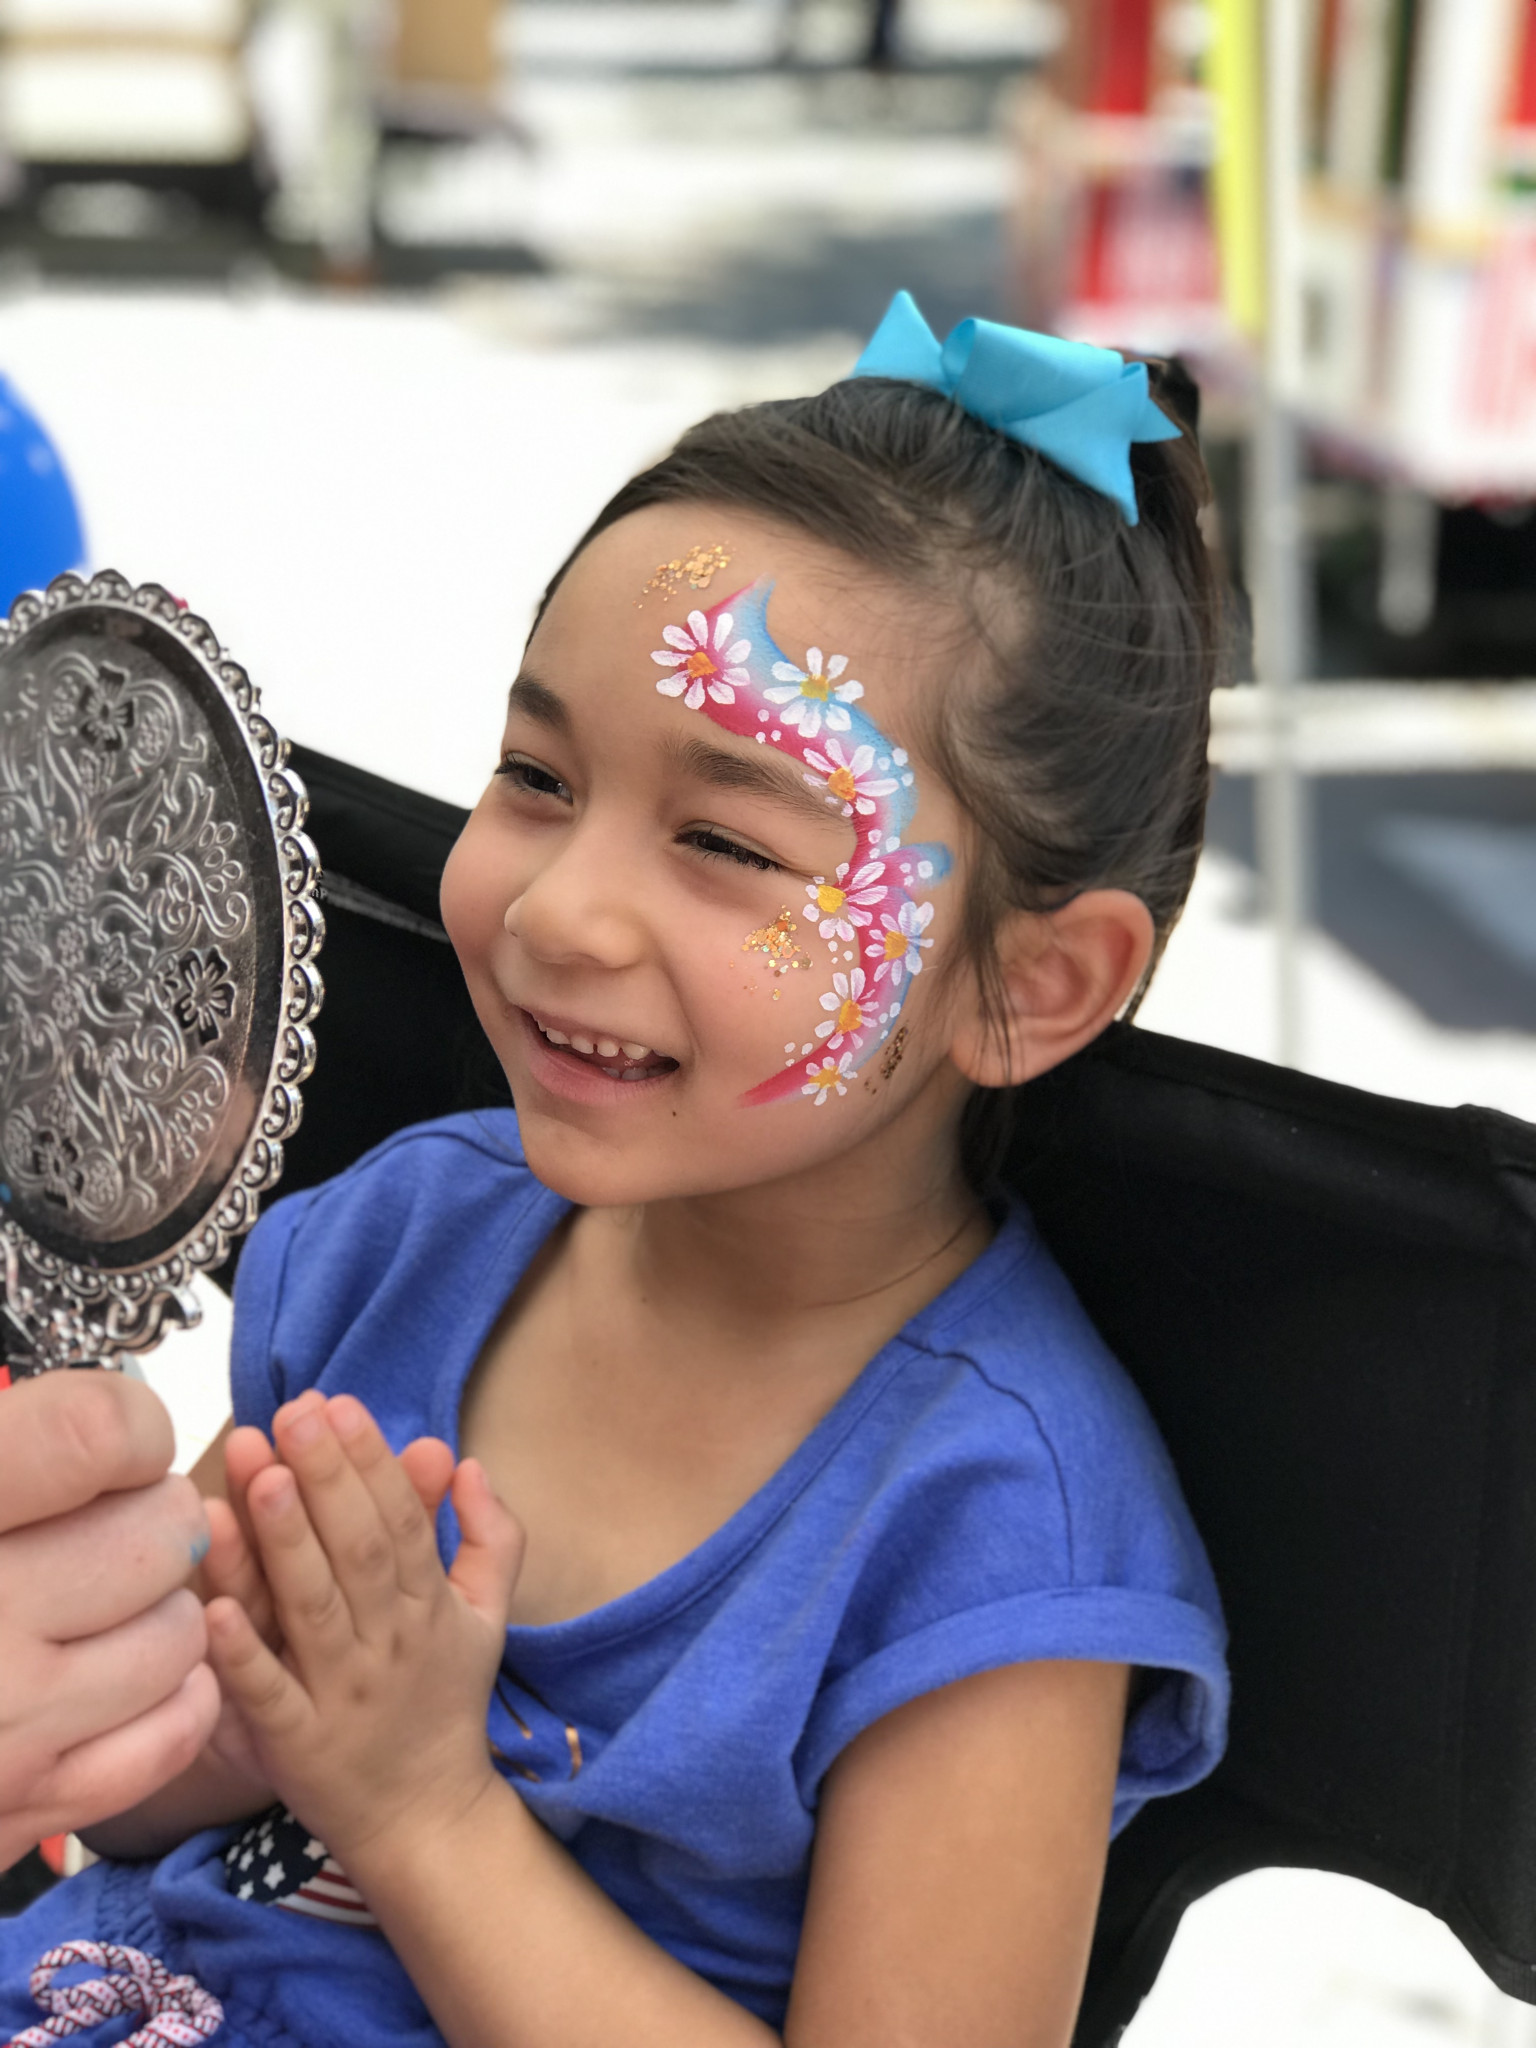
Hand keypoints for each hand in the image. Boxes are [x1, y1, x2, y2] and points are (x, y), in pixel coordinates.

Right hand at [0, 1371, 218, 1867]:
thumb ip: (11, 1449)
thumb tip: (120, 1430)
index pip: (94, 1434)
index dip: (129, 1427)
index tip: (116, 1445)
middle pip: (161, 1534)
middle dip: (153, 1519)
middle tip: (103, 1527)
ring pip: (177, 1633)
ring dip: (156, 1613)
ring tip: (92, 1607)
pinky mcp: (19, 1807)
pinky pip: (169, 1734)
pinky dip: (161, 1701)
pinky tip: (106, 1679)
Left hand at [205, 1393, 520, 1868]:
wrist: (428, 1821)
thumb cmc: (446, 1702)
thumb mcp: (488, 1615)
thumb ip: (491, 1535)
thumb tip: (465, 1459)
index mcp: (429, 1608)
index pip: (403, 1523)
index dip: (372, 1463)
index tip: (338, 1406)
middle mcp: (388, 1644)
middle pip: (360, 1553)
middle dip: (328, 1479)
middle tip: (294, 1415)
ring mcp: (341, 1696)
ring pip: (312, 1611)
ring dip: (286, 1545)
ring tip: (261, 1478)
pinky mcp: (294, 1747)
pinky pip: (267, 1697)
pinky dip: (241, 1657)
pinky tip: (210, 1611)